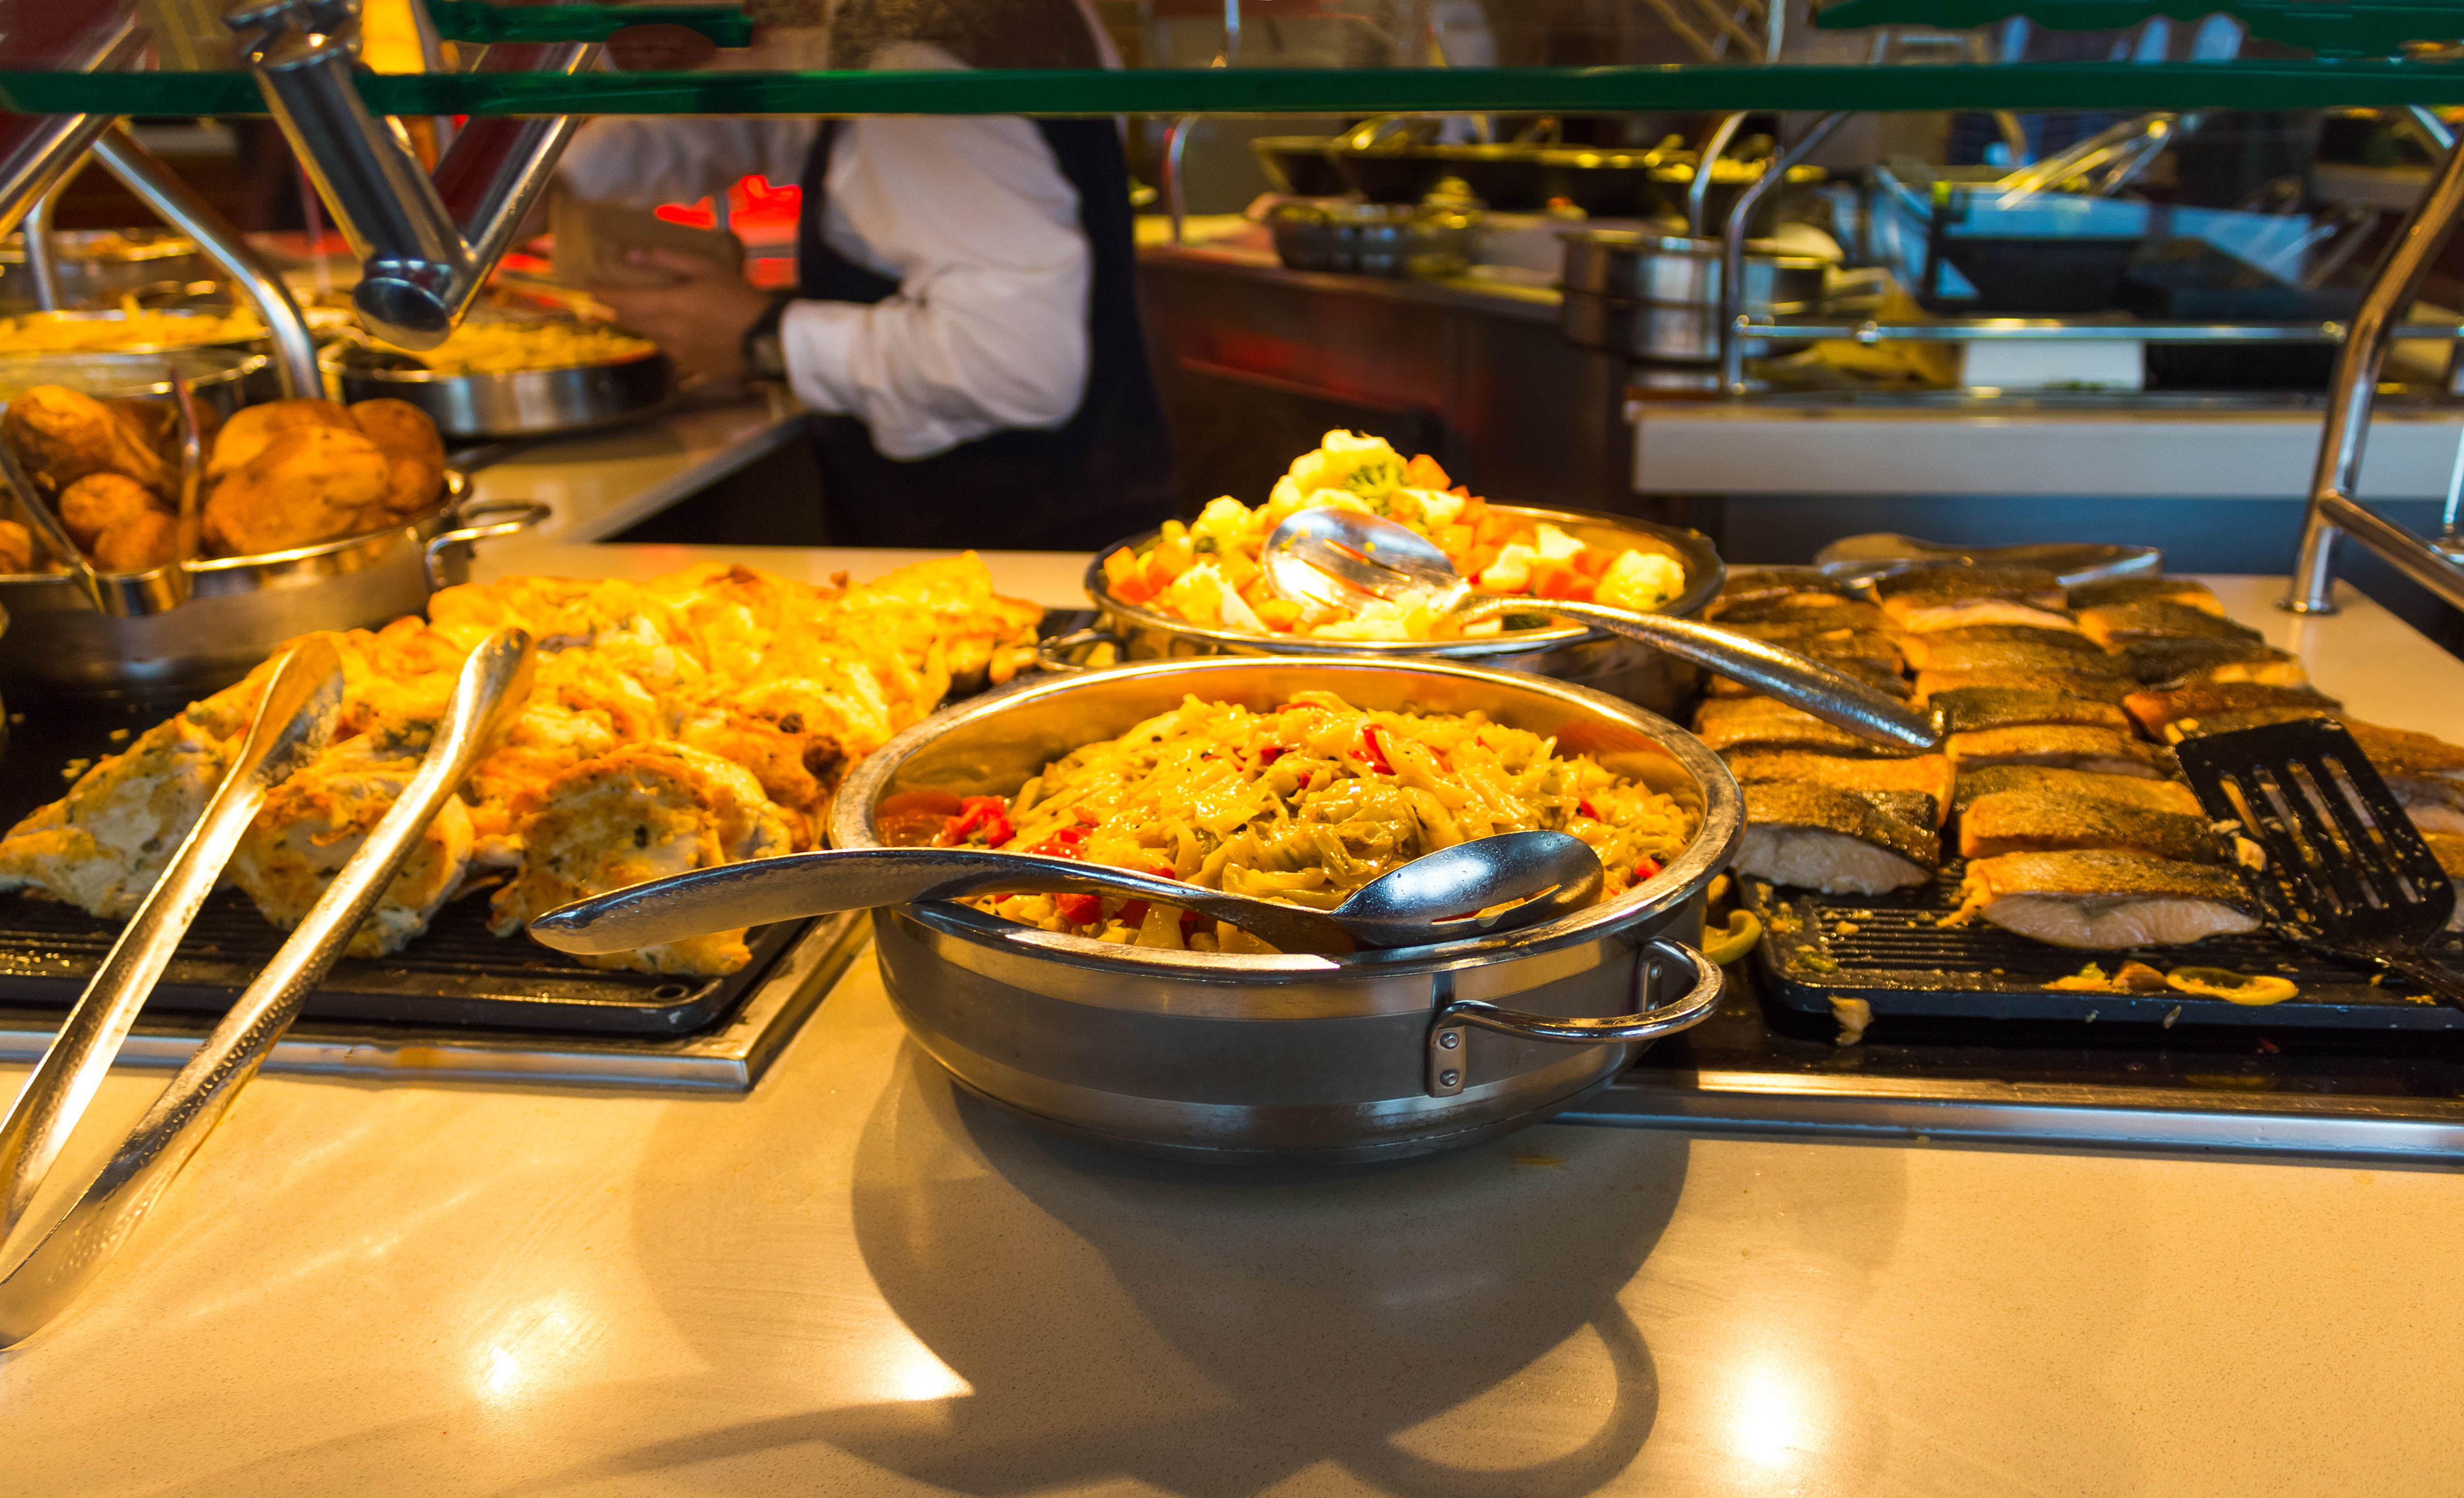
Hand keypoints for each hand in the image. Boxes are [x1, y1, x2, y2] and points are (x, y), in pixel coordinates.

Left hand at [590, 248, 775, 384]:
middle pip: (630, 320)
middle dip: (616, 307)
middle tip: (607, 297)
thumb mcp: (706, 267)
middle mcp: (665, 332)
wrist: (766, 338)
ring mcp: (676, 352)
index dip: (602, 294)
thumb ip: (667, 260)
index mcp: (668, 305)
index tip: (588, 286)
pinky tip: (671, 326)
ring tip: (637, 309)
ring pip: (647, 334)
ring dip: (639, 321)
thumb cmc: (738, 296)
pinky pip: (665, 347)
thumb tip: (630, 255)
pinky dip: (661, 334)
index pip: (622, 301)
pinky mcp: (689, 365)